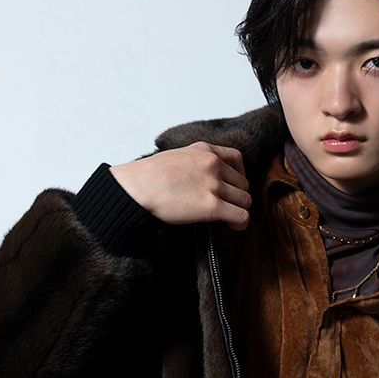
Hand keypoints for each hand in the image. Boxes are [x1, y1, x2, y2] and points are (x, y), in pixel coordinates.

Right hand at [110, 142, 251, 230]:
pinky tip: (231, 227)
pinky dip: (240, 224)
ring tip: (227, 219)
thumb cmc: (146, 178)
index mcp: (204, 150)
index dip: (237, 176)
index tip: (230, 187)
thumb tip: (202, 181)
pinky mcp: (212, 206)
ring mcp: (214, 184)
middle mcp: (213, 164)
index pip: (236, 158)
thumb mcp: (175, 158)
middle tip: (224, 207)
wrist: (133, 189)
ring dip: (238, 210)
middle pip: (243, 184)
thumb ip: (194, 163)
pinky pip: (241, 216)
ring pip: (245, 200)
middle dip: (235, 197)